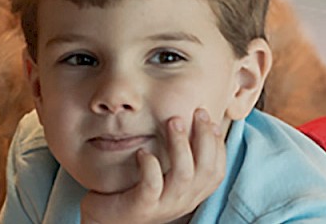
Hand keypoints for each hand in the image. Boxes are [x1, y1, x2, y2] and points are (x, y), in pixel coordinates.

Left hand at [79, 108, 225, 223]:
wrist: (107, 220)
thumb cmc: (136, 191)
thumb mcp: (163, 177)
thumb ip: (178, 159)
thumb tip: (191, 124)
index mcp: (192, 194)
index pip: (217, 171)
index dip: (218, 145)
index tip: (210, 120)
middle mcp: (183, 201)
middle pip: (206, 170)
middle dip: (205, 137)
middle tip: (196, 112)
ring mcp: (164, 206)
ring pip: (184, 175)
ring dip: (180, 145)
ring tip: (172, 122)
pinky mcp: (142, 207)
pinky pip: (152, 186)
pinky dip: (150, 165)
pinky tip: (142, 151)